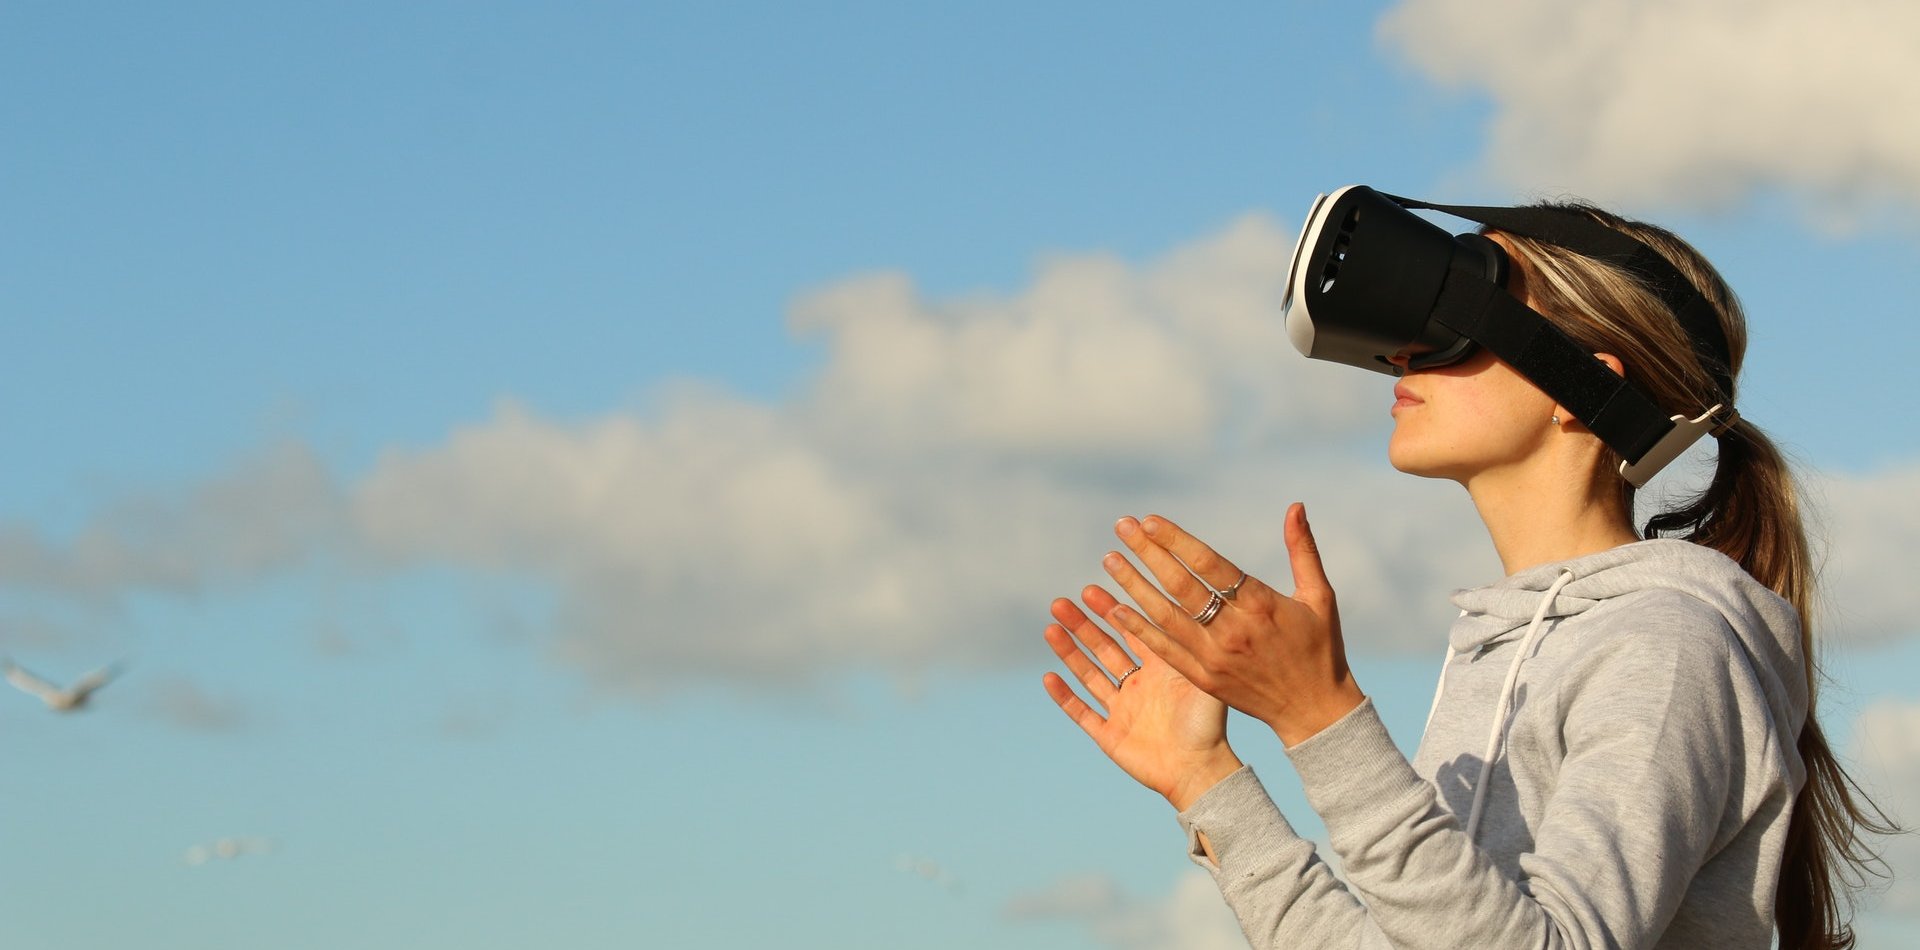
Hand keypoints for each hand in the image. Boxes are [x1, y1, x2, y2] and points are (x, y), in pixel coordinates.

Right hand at [1042, 586, 1241, 810]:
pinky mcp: (1110, 736)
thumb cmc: (1209, 725)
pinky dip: (1065, 696)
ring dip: (1069, 652)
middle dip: (1082, 625)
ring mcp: (1122, 710)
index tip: (1091, 588)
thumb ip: (1188, 645)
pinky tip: (1049, 677)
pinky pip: (1082, 713)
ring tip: (1051, 628)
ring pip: (1088, 675)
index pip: (1130, 631)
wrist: (1201, 771)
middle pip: (1103, 648)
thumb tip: (1181, 602)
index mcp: (1159, 669)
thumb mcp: (1201, 677)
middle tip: (1062, 603)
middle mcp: (1138, 686)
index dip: (1110, 611)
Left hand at [1103, 503, 1364, 748]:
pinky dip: (1140, 630)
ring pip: (1165, 616)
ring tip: (1110, 561)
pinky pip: (1165, 651)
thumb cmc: (1320, 648)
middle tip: (1121, 527)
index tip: (1149, 521)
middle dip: (1148, 553)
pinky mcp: (1204, 679)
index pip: (1209, 564)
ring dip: (1134, 586)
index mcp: (1261, 605)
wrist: (1314, 711)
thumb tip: (1295, 506)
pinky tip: (1117, 610)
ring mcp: (1215, 657)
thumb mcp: (1319, 596)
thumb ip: (1302, 550)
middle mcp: (1233, 630)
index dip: (1176, 540)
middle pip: (1180, 585)